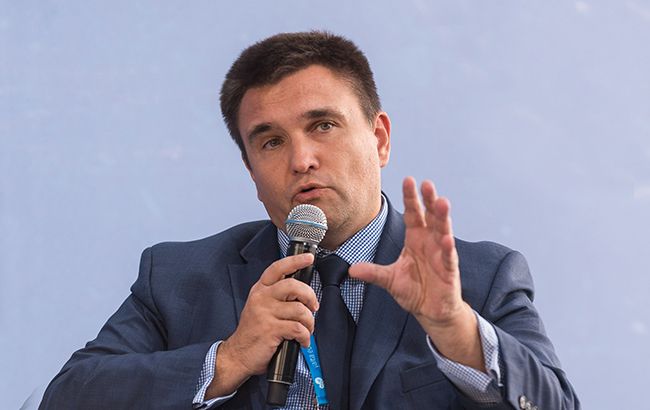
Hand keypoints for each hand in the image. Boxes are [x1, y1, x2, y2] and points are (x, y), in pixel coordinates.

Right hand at [207, 253, 318, 397]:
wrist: (238, 355)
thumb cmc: (253, 332)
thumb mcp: (260, 307)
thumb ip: (277, 296)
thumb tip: (303, 293)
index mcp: (260, 290)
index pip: (278, 268)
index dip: (295, 261)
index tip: (309, 258)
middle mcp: (262, 298)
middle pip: (293, 286)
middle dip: (310, 296)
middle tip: (313, 307)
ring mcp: (265, 313)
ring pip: (300, 310)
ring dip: (309, 322)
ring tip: (306, 329)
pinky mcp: (271, 330)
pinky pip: (298, 329)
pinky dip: (305, 337)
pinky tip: (302, 341)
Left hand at [350, 177, 483, 369]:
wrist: (430, 311)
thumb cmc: (414, 290)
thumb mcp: (389, 280)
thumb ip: (372, 273)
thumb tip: (351, 269)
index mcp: (415, 239)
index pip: (412, 214)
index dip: (410, 198)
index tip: (408, 180)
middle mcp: (429, 242)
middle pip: (430, 217)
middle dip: (428, 200)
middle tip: (426, 184)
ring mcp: (441, 255)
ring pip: (443, 231)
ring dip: (442, 218)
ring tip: (442, 203)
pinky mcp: (449, 271)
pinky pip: (448, 257)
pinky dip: (447, 248)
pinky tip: (446, 239)